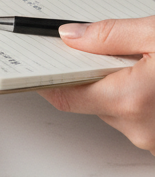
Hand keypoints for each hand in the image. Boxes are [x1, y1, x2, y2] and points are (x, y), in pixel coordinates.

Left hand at [40, 18, 154, 153]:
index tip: (33, 62)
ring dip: (116, 85)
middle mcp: (140, 128)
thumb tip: (71, 36)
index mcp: (131, 100)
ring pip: (115, 108)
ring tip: (135, 59)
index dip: (46, 76)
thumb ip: (112, 35)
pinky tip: (147, 76)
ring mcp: (154, 141)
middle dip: (89, 72)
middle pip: (90, 98)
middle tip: (91, 46)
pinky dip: (136, 98)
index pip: (65, 94)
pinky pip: (137, 117)